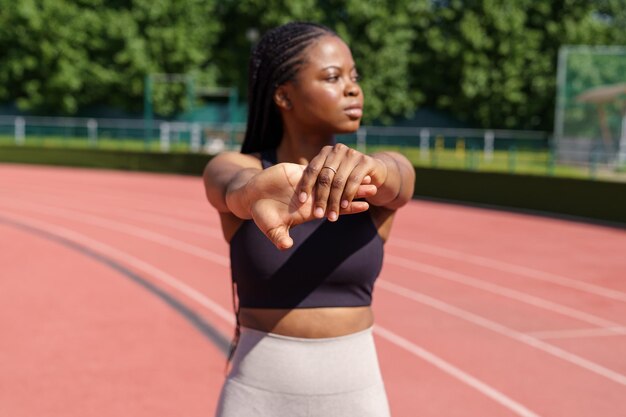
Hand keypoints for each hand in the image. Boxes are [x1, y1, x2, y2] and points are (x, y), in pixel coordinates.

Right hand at [246, 162, 376, 249]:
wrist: (252, 197)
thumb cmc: (262, 215)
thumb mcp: (271, 228)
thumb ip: (279, 237)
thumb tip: (285, 246)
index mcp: (310, 210)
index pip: (335, 209)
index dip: (350, 208)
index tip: (366, 206)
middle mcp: (313, 197)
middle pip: (338, 192)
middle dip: (355, 191)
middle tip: (374, 187)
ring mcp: (307, 183)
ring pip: (332, 178)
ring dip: (348, 175)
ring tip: (365, 172)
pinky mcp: (299, 172)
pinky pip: (317, 167)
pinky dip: (330, 165)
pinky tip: (344, 159)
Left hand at [297, 144, 387, 221]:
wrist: (374, 171)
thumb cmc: (346, 176)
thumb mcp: (331, 174)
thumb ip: (318, 179)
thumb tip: (297, 196)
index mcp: (326, 152)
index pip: (312, 169)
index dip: (306, 185)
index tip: (301, 200)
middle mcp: (338, 150)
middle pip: (326, 177)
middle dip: (321, 198)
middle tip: (318, 215)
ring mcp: (353, 154)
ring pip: (339, 182)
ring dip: (335, 201)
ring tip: (331, 216)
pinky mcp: (366, 162)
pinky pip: (354, 181)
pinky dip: (348, 196)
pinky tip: (344, 207)